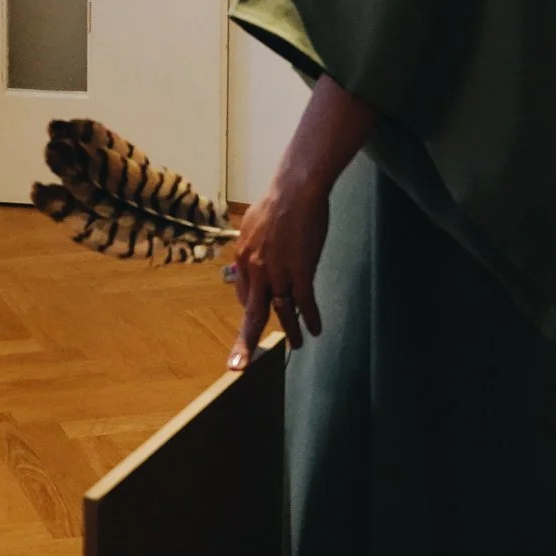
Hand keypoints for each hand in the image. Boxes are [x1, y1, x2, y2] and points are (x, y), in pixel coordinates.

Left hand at [226, 173, 330, 364]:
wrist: (296, 189)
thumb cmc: (277, 203)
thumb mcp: (253, 226)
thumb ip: (253, 248)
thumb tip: (251, 262)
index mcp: (243, 258)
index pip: (244, 294)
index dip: (253, 307)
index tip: (259, 317)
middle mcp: (256, 269)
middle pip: (251, 313)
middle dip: (245, 343)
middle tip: (238, 366)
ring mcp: (278, 271)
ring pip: (281, 311)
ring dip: (290, 331)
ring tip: (297, 346)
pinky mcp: (300, 270)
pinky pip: (304, 302)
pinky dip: (310, 318)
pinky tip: (316, 330)